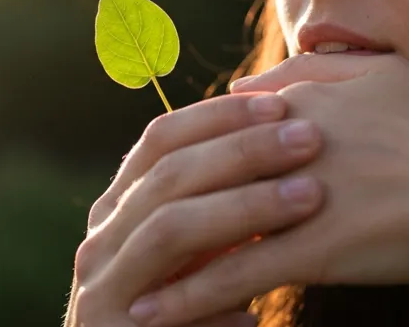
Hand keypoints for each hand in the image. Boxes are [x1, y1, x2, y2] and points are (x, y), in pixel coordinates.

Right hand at [65, 92, 326, 326]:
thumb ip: (219, 209)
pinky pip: (170, 310)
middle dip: (242, 150)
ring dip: (243, 208)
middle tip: (308, 137)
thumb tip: (276, 144)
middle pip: (169, 174)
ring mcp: (100, 287)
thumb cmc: (180, 318)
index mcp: (118, 209)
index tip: (280, 103)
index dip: (218, 117)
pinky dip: (216, 307)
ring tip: (308, 198)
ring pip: (170, 229)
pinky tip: (259, 315)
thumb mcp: (197, 254)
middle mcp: (100, 240)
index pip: (161, 139)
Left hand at [127, 53, 408, 326]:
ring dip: (152, 257)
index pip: (208, 129)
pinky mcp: (313, 246)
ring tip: (115, 281)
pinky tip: (156, 314)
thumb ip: (311, 73)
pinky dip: (189, 297)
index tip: (142, 184)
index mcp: (294, 102)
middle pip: (190, 175)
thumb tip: (253, 85)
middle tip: (110, 236)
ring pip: (201, 227)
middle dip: (144, 209)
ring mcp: (294, 195)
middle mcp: (281, 143)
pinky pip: (234, 276)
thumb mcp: (379, 76)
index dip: (171, 160)